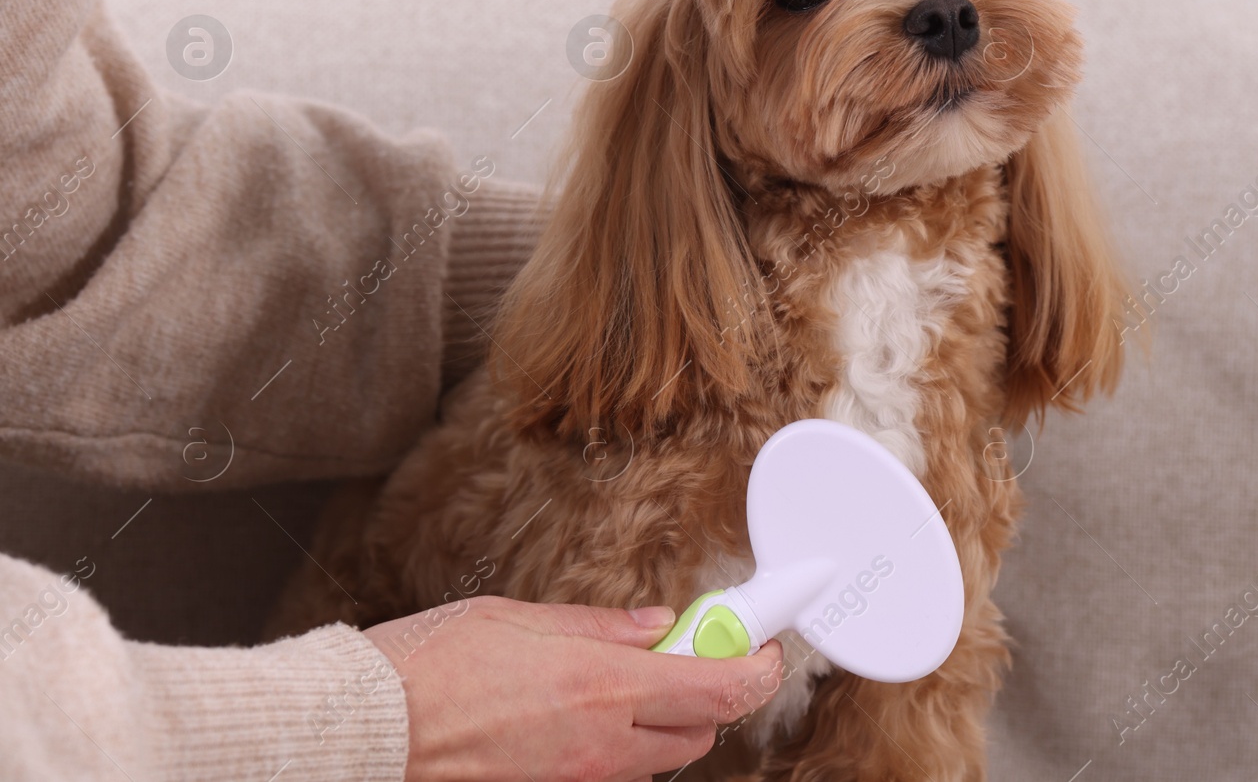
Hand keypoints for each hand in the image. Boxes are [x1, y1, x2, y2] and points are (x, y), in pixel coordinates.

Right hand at [364, 596, 783, 781]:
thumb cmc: (426, 668)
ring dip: (660, 722)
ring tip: (615, 682)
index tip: (764, 642)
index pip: (722, 688)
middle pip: (698, 732)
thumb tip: (657, 624)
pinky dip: (613, 746)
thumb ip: (599, 626)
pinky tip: (572, 715)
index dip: (758, 665)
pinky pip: (608, 775)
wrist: (365, 734)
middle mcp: (601, 747)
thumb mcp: (518, 620)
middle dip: (707, 692)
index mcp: (603, 689)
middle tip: (681, 652)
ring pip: (655, 760)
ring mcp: (578, 781)